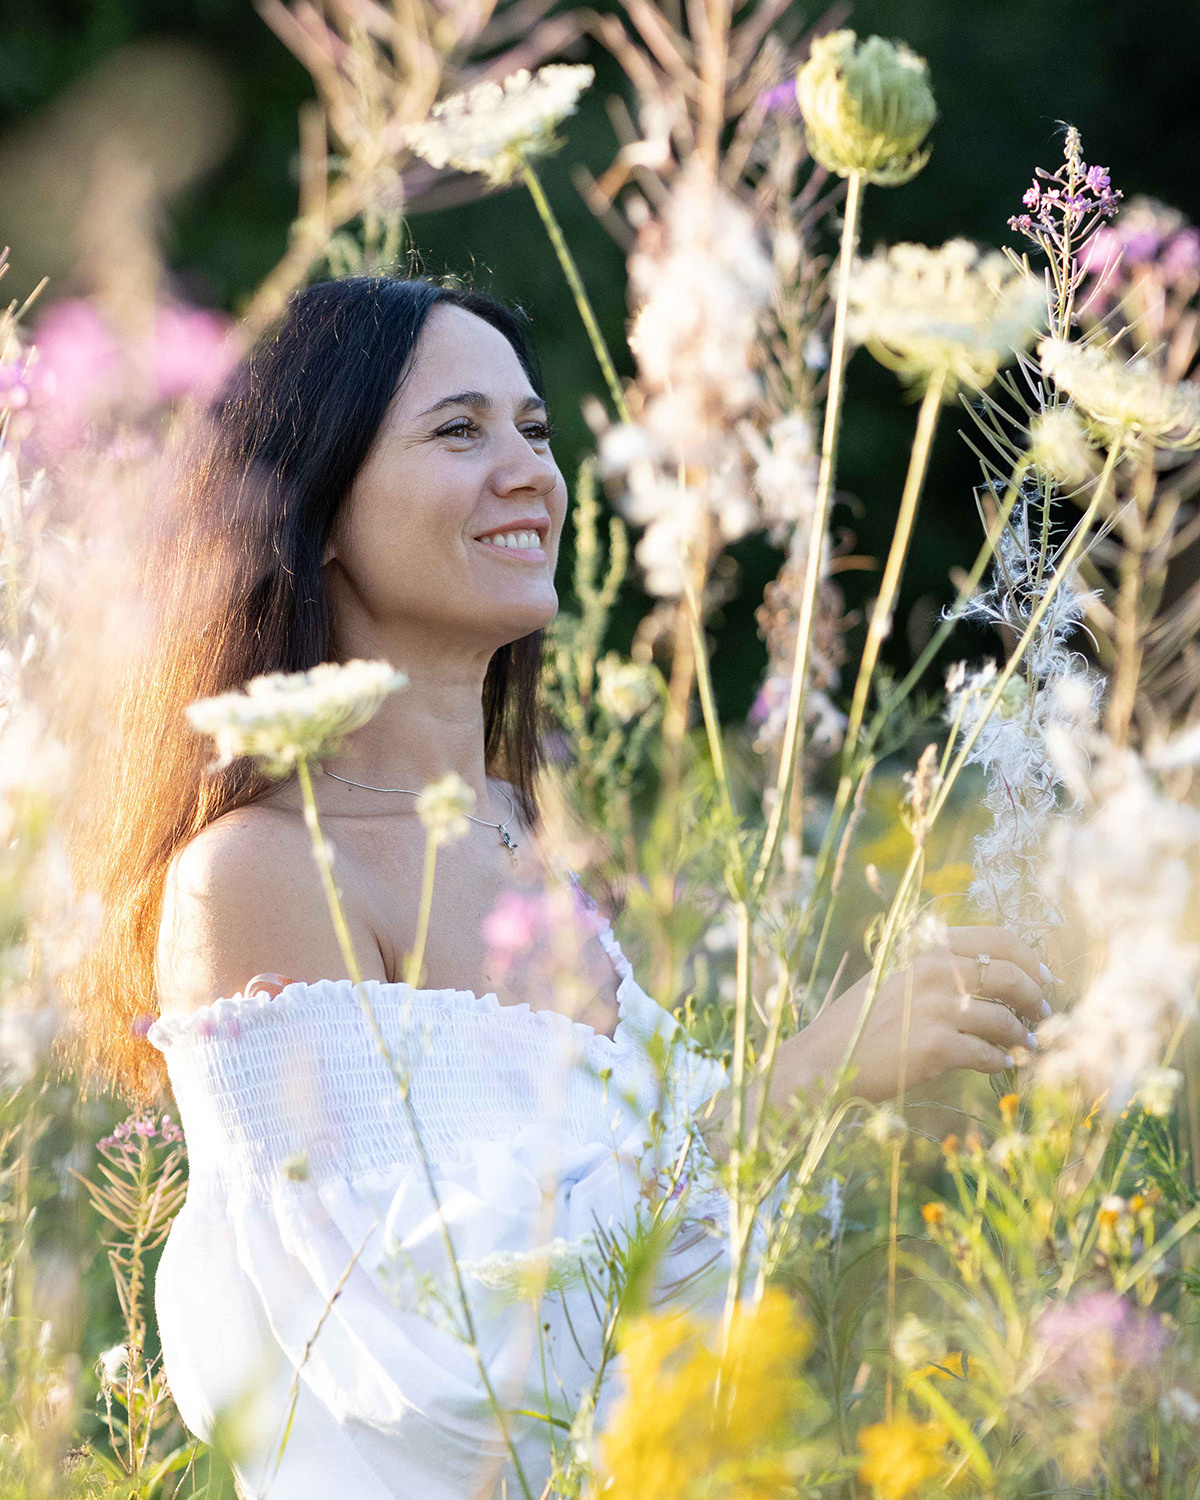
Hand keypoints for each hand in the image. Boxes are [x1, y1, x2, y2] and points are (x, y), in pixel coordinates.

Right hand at [787, 926, 1049, 1104]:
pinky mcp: (937, 1048)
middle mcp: (934, 972)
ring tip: (1028, 1045)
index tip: (1042, 976)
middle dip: (1036, 996)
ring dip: (1023, 1034)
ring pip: (1004, 1018)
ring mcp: (937, 1009)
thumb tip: (987, 975)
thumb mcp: (892, 979)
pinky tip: (1001, 1064)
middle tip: (1044, 1013)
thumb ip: (934, 971)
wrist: (824, 1060)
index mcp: (925, 950)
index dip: (1028, 957)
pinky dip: (1000, 1060)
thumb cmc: (856, 1023)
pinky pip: (988, 1054)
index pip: (997, 938)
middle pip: (1010, 975)